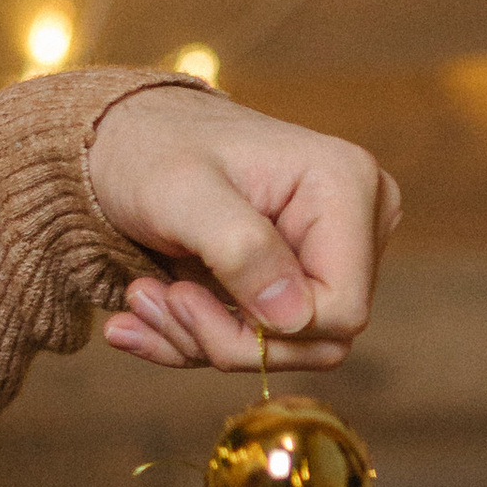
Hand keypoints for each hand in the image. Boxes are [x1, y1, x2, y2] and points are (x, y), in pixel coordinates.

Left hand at [86, 86, 400, 370]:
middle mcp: (357, 223)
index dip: (266, 327)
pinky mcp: (302, 278)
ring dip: (202, 339)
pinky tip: (147, 313)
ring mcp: (331, 254)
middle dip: (226, 337)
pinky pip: (266, 341)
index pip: (342, 309)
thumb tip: (292, 316)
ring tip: (143, 297)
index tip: (183, 296)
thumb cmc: (153, 148)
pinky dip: (197, 337)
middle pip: (318, 338)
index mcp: (347, 187)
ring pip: (289, 347)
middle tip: (152, 299)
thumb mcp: (181, 192)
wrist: (130, 138)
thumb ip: (241, 248)